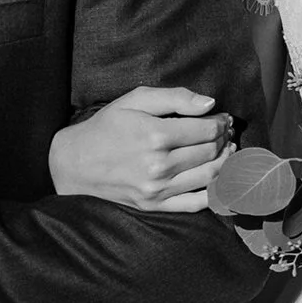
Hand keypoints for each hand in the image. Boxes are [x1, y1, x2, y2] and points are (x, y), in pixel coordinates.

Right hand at [49, 86, 229, 214]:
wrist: (75, 163)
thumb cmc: (106, 127)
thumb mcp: (134, 100)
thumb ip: (174, 97)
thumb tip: (210, 104)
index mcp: (155, 135)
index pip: (207, 130)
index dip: (221, 123)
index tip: (223, 119)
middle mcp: (159, 165)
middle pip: (211, 152)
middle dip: (224, 140)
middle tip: (225, 133)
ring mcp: (158, 189)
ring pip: (209, 176)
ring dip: (226, 162)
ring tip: (226, 152)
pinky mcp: (154, 205)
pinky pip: (196, 203)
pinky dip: (216, 192)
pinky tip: (220, 179)